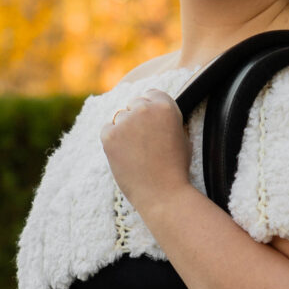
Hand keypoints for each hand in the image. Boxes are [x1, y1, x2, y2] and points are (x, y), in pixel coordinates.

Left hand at [100, 88, 192, 213]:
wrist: (163, 194)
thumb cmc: (176, 168)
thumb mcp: (181, 135)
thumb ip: (167, 119)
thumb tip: (154, 109)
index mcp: (166, 106)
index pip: (152, 94)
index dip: (152, 109)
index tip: (152, 123)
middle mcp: (144, 109)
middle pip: (134, 104)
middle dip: (138, 118)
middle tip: (144, 141)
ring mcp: (125, 121)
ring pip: (120, 117)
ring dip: (125, 129)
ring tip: (136, 152)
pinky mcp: (109, 136)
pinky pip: (107, 129)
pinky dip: (112, 140)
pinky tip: (124, 155)